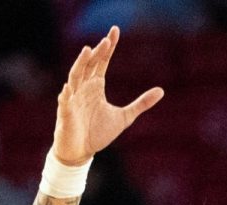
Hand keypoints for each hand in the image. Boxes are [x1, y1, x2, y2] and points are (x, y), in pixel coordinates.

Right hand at [53, 27, 164, 164]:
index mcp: (95, 86)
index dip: (108, 47)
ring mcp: (73, 100)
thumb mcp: (125, 117)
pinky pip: (65, 102)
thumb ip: (141, 104)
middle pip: (89, 65)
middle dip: (97, 52)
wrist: (82, 151)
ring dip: (81, 64)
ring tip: (88, 51)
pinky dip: (66, 95)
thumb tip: (161, 90)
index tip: (115, 31)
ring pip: (75, 77)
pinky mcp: (66, 114)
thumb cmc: (98, 133)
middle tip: (107, 39)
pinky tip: (69, 87)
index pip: (101, 62)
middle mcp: (83, 89)